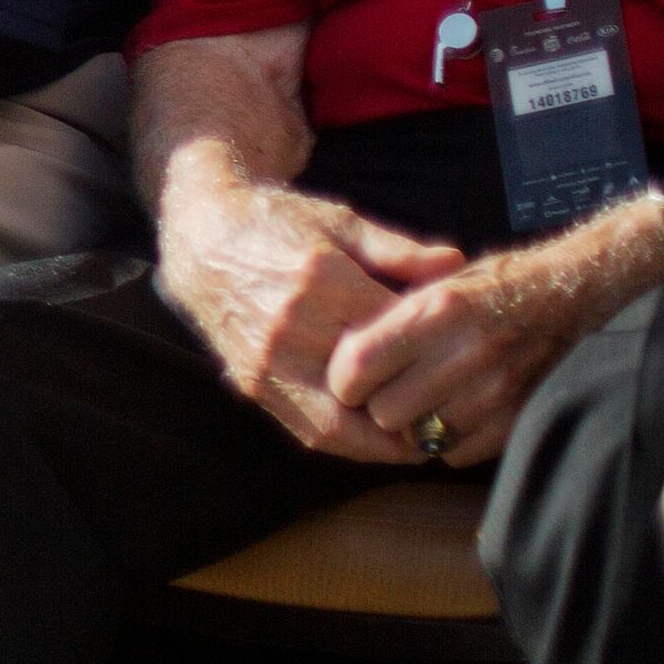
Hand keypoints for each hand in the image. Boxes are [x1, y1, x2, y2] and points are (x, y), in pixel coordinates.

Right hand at [153, 172, 464, 459]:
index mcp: (321, 279)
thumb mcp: (340, 220)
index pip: (397, 334)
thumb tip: (456, 262)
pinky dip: (349, 442)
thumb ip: (398, 248)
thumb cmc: (276, 223)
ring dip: (385, 443)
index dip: (435, 352)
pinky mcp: (252, 381)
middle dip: (419, 406)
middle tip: (458, 415)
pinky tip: (376, 438)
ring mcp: (267, 361)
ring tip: (423, 441)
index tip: (464, 362)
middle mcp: (291, 327)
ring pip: (340, 425)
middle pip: (373, 387)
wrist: (200, 238)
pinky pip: (307, 429)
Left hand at [327, 204, 663, 466]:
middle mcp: (468, 350)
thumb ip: (388, 315)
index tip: (349, 375)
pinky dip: (448, 440)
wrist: (572, 292)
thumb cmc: (492, 285)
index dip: (343, 377)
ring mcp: (498, 389)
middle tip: (385, 390)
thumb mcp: (437, 281)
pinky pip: (457, 452)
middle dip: (376, 405)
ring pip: (419, 436)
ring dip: (413, 424)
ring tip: (421, 399)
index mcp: (439, 308)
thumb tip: (336, 353)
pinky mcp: (519, 416)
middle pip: (384, 411)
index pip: (358, 365)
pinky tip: (453, 412)